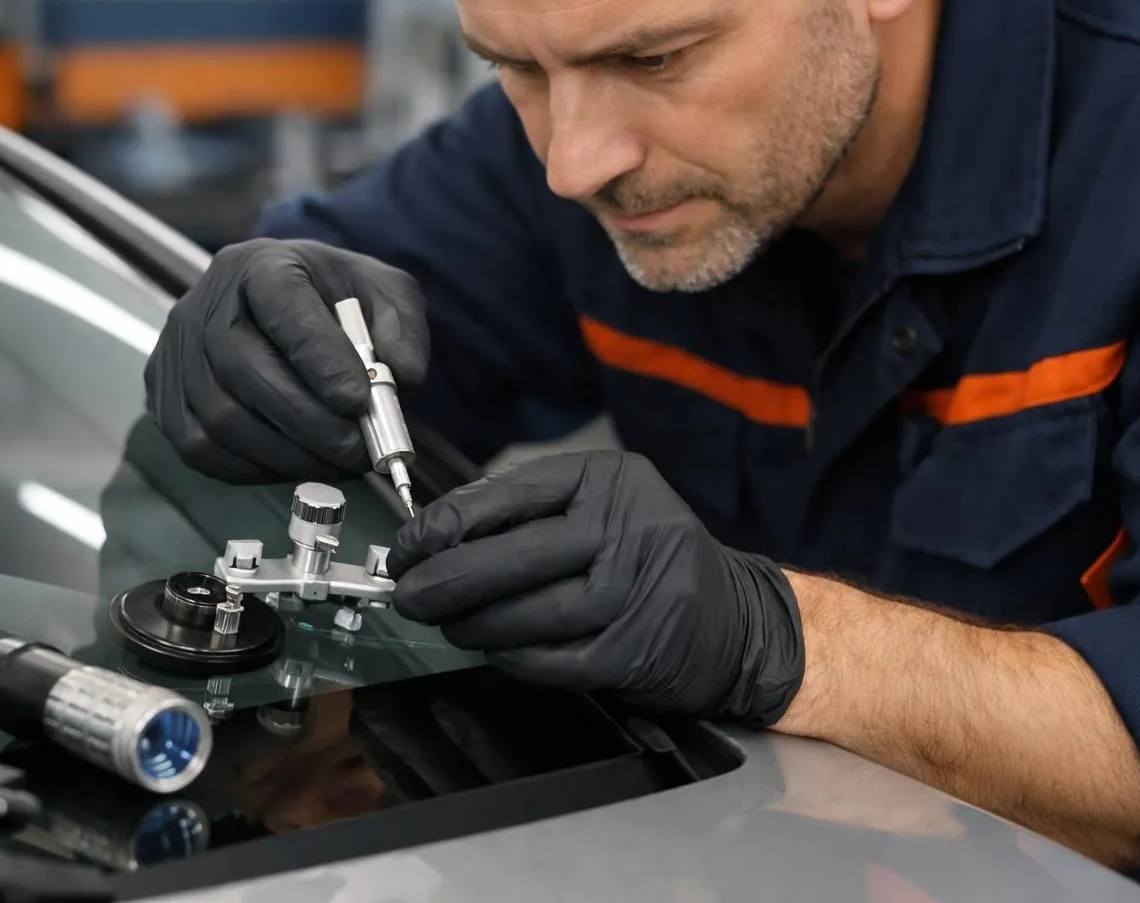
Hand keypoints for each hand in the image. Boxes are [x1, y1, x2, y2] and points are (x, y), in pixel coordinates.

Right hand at [147, 238, 428, 483]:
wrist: (288, 312)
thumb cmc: (334, 302)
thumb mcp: (383, 294)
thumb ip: (401, 327)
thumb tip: (403, 375)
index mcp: (260, 265)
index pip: (282, 306)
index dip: (319, 358)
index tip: (359, 401)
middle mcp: (205, 303)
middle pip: (244, 369)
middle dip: (308, 421)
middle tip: (357, 450)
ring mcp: (176, 351)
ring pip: (223, 417)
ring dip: (286, 453)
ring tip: (334, 462)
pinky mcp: (165, 397)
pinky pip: (202, 447)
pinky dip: (252, 467)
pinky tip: (293, 464)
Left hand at [387, 450, 805, 724]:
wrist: (733, 620)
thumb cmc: (646, 558)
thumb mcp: (600, 508)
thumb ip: (527, 513)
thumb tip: (433, 534)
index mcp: (609, 480)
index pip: (507, 495)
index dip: (444, 525)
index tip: (406, 547)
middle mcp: (629, 528)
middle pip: (513, 556)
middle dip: (444, 580)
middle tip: (407, 595)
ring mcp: (637, 591)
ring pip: (528, 612)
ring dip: (472, 623)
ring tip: (446, 623)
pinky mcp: (636, 649)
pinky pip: (552, 658)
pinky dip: (512, 656)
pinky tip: (492, 648)